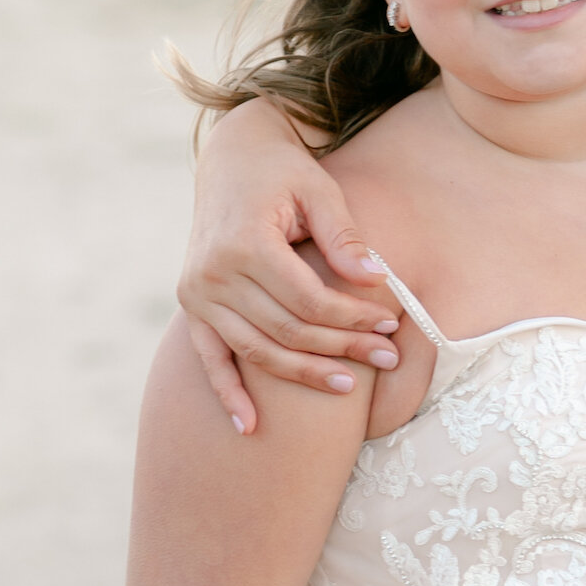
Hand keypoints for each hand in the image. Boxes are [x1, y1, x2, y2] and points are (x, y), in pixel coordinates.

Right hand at [179, 99, 402, 433]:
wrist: (231, 159)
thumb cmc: (283, 172)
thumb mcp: (319, 190)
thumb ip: (344, 236)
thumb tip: (376, 278)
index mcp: (243, 243)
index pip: (307, 300)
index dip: (352, 317)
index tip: (392, 323)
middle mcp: (212, 274)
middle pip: (286, 330)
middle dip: (341, 348)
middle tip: (388, 358)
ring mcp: (197, 294)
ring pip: (257, 350)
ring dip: (303, 374)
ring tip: (348, 389)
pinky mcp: (192, 305)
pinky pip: (210, 358)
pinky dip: (229, 393)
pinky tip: (250, 427)